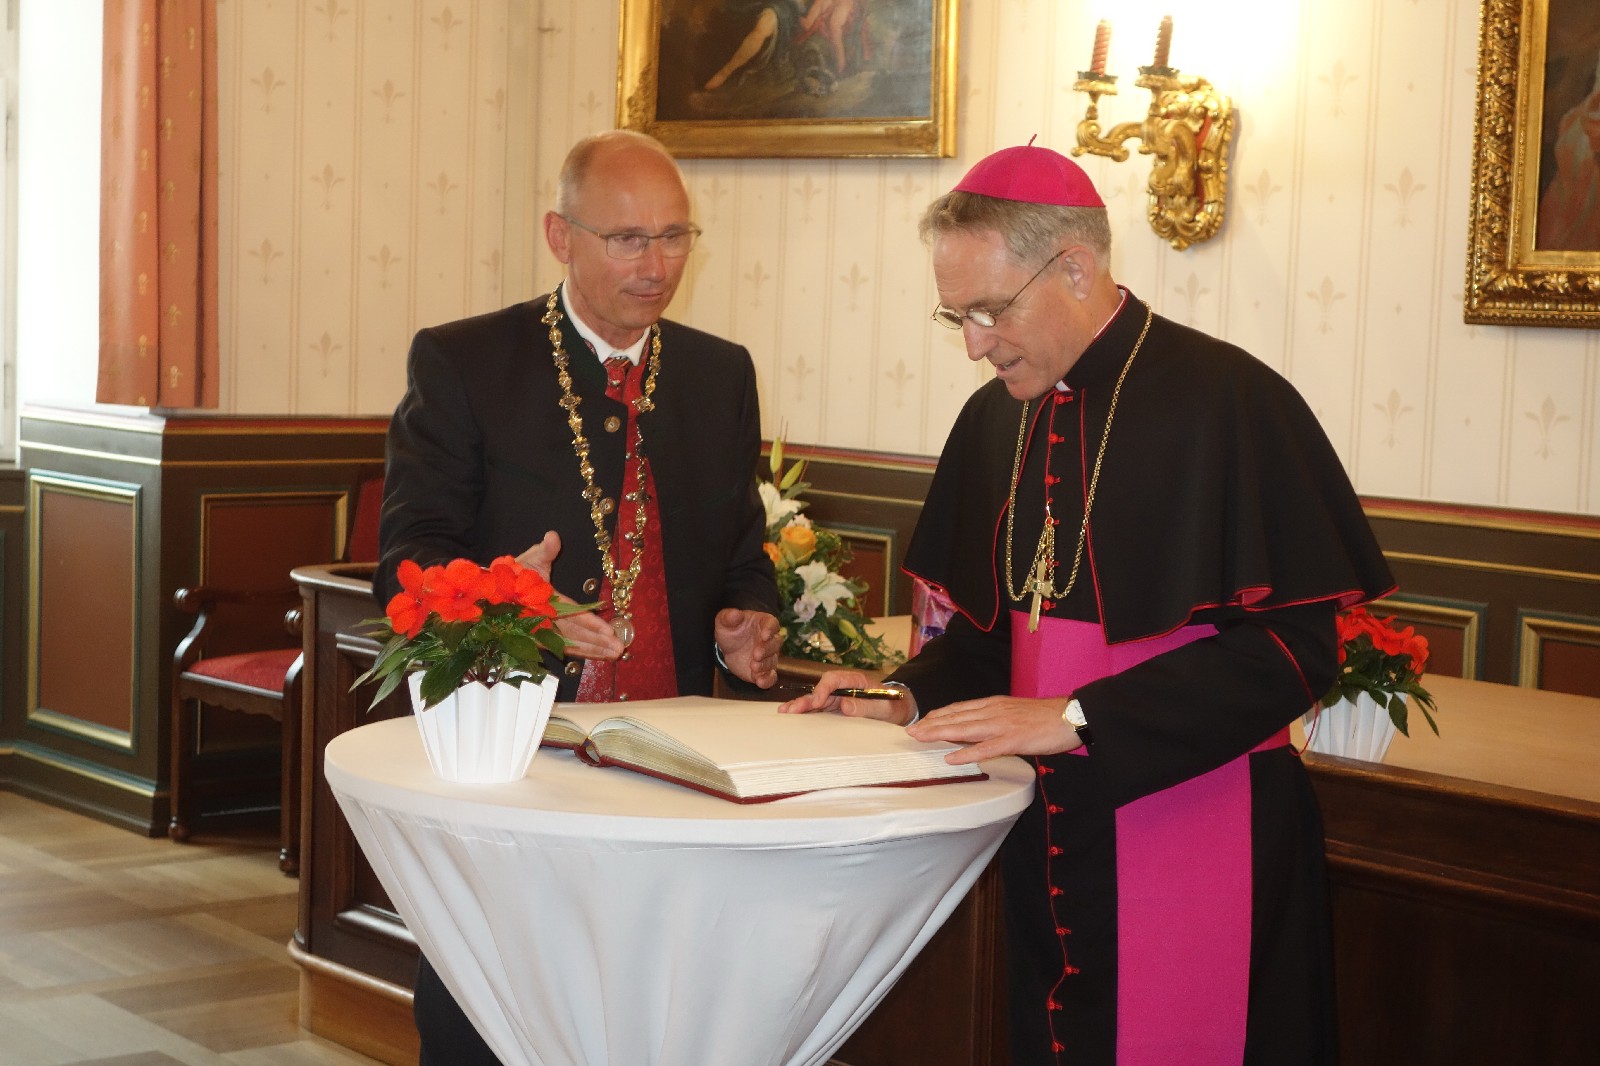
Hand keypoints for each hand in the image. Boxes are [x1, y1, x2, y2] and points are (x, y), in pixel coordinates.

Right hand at [515, 531, 622, 660]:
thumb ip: (545, 550)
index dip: (589, 622)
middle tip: (619, 648)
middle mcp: (543, 619)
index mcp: (543, 600)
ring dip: (593, 650)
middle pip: (575, 633)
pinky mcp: (542, 640)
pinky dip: (582, 652)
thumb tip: (553, 536)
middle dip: (597, 641)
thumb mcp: (530, 558)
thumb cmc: (514, 574)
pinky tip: (598, 655)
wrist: (492, 594)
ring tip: (615, 654)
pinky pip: (564, 648)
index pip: (570, 612)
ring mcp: (542, 633)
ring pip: (571, 644)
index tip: (608, 631)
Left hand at [712, 608, 780, 687]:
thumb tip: (736, 614)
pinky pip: (771, 676)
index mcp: (763, 624)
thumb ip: (729, 617)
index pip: (772, 624)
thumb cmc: (731, 630)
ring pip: (772, 661)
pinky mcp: (764, 670)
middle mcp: (770, 640)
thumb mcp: (725, 621)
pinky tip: (760, 681)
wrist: (728, 647)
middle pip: (775, 644)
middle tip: (756, 654)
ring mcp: (768, 656)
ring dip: (765, 665)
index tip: (765, 635)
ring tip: (753, 666)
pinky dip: (767, 680)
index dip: (770, 630)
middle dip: (767, 650)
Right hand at [776, 669, 917, 726]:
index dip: (823, 689)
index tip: (817, 702)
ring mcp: (839, 697)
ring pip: (817, 699)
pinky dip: (807, 713)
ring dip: (801, 705)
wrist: (901, 709)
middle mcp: (844, 687)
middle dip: (806, 699)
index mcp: (856, 681)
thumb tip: (845, 705)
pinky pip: (819, 709)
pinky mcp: (837, 708)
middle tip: (791, 710)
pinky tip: (793, 716)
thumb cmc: (895, 706)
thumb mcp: (886, 707)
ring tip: (785, 713)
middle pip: (820, 689)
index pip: (834, 680)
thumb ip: (867, 705)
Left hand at [905, 695, 1080, 764]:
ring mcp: (1002, 725)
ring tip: (920, 738)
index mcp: (995, 704)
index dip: (939, 715)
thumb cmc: (1046, 717)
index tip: (922, 721)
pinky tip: (951, 758)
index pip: (960, 708)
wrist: (1071, 715)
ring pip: (964, 729)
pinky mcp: (1013, 740)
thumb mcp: (1015, 712)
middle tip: (911, 731)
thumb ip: (996, 719)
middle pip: (956, 717)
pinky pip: (985, 748)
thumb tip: (979, 729)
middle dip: (931, 724)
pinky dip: (966, 753)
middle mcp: (994, 711)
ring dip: (940, 733)